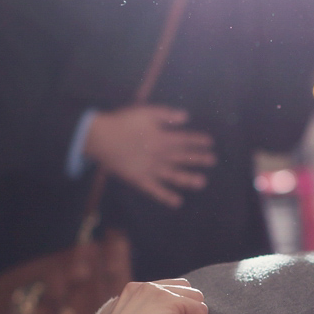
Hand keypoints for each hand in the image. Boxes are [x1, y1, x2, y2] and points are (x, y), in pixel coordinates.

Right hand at [85, 106, 215, 207]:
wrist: (100, 137)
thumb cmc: (122, 122)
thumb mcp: (145, 111)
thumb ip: (166, 114)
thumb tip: (186, 116)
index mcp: (160, 137)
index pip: (184, 139)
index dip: (197, 140)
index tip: (210, 142)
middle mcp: (158, 154)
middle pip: (181, 157)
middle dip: (198, 158)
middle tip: (212, 160)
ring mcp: (149, 169)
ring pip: (172, 175)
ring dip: (187, 179)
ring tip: (202, 182)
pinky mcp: (139, 179)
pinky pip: (154, 190)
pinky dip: (165, 196)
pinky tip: (177, 202)